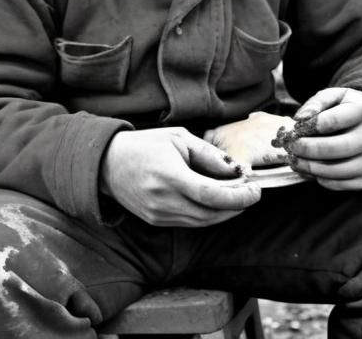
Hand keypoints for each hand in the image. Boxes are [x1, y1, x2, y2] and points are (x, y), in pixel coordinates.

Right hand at [100, 127, 260, 226]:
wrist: (107, 163)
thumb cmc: (144, 145)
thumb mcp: (178, 138)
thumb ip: (210, 154)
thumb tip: (238, 170)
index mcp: (168, 175)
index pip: (212, 195)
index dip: (239, 196)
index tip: (255, 189)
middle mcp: (162, 199)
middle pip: (211, 213)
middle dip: (237, 206)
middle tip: (250, 193)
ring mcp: (158, 213)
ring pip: (203, 221)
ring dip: (224, 212)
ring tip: (235, 196)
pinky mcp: (156, 220)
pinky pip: (190, 222)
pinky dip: (207, 214)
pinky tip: (214, 201)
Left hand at [285, 88, 361, 190]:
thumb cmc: (346, 108)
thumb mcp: (333, 96)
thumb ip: (316, 102)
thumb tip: (300, 118)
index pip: (334, 120)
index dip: (310, 126)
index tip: (296, 127)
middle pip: (341, 147)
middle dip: (309, 149)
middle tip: (291, 147)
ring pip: (345, 170)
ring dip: (315, 168)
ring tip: (296, 161)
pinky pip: (349, 184)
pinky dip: (327, 182)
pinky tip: (312, 172)